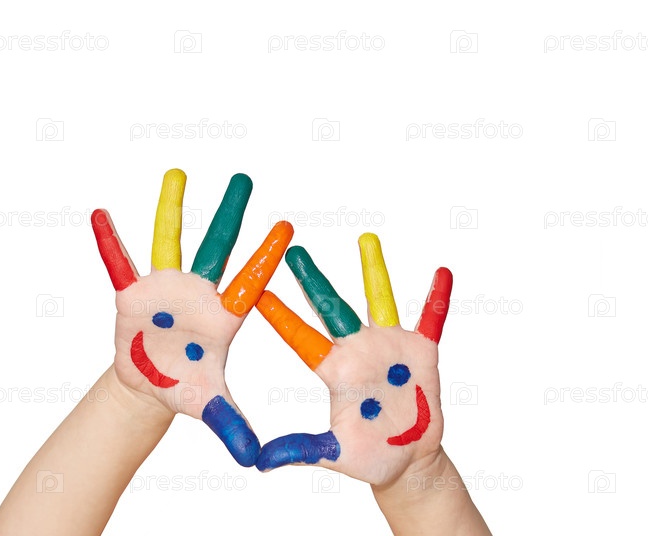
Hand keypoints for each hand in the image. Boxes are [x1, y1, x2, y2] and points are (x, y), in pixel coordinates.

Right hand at [91, 169, 292, 466]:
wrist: (151, 384)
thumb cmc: (185, 388)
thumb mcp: (209, 406)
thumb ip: (231, 426)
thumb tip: (255, 461)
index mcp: (223, 316)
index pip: (249, 281)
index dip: (266, 257)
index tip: (286, 227)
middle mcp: (197, 293)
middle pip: (217, 248)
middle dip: (229, 215)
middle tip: (244, 179)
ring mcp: (165, 289)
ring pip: (169, 243)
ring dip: (170, 210)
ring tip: (177, 173)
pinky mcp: (133, 295)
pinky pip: (118, 264)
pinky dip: (109, 243)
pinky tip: (101, 214)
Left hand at [255, 234, 450, 485]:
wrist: (409, 460)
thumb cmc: (369, 456)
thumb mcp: (335, 455)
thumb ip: (301, 450)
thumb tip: (260, 463)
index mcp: (335, 371)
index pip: (302, 337)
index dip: (281, 316)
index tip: (258, 290)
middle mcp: (358, 350)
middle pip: (331, 307)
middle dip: (312, 279)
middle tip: (292, 249)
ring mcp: (390, 346)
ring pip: (378, 300)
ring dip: (374, 270)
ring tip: (366, 238)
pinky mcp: (422, 351)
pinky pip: (431, 319)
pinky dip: (437, 298)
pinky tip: (441, 272)